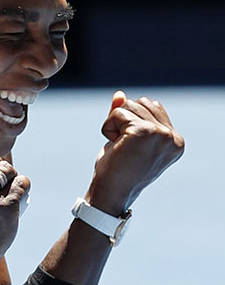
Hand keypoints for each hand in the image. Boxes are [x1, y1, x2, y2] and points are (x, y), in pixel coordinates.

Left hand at [86, 91, 184, 214]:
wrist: (112, 191)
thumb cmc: (119, 167)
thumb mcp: (125, 136)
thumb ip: (126, 114)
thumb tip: (119, 93)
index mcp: (175, 140)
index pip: (152, 106)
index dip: (132, 119)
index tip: (132, 145)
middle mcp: (173, 137)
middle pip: (140, 102)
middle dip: (123, 119)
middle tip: (124, 146)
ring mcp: (161, 134)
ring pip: (127, 105)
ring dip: (115, 123)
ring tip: (119, 146)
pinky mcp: (143, 131)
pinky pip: (117, 113)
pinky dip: (108, 127)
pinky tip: (114, 145)